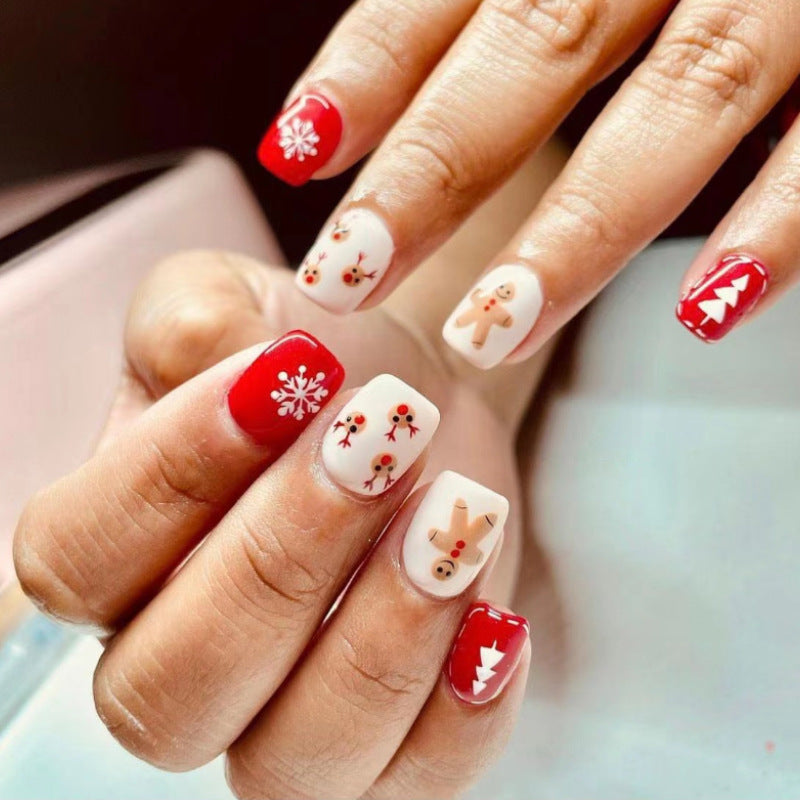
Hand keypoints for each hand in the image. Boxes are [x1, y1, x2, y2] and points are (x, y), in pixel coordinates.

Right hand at [12, 249, 537, 797]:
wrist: (405, 401)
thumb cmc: (311, 359)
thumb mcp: (239, 304)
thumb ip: (192, 316)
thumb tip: (208, 355)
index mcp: (113, 558)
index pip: (78, 562)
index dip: (170, 476)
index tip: (281, 378)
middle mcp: (181, 659)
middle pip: (172, 691)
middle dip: (280, 561)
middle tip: (376, 443)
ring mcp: (284, 719)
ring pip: (290, 762)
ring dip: (380, 639)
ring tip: (450, 513)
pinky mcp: (391, 742)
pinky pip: (414, 782)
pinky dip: (462, 714)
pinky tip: (494, 617)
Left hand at [258, 0, 799, 366]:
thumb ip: (494, 19)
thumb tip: (346, 126)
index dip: (369, 67)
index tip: (295, 153)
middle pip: (543, 41)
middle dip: (437, 166)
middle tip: (348, 274)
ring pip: (684, 94)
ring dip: (577, 228)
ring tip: (490, 335)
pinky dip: (776, 226)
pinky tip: (704, 311)